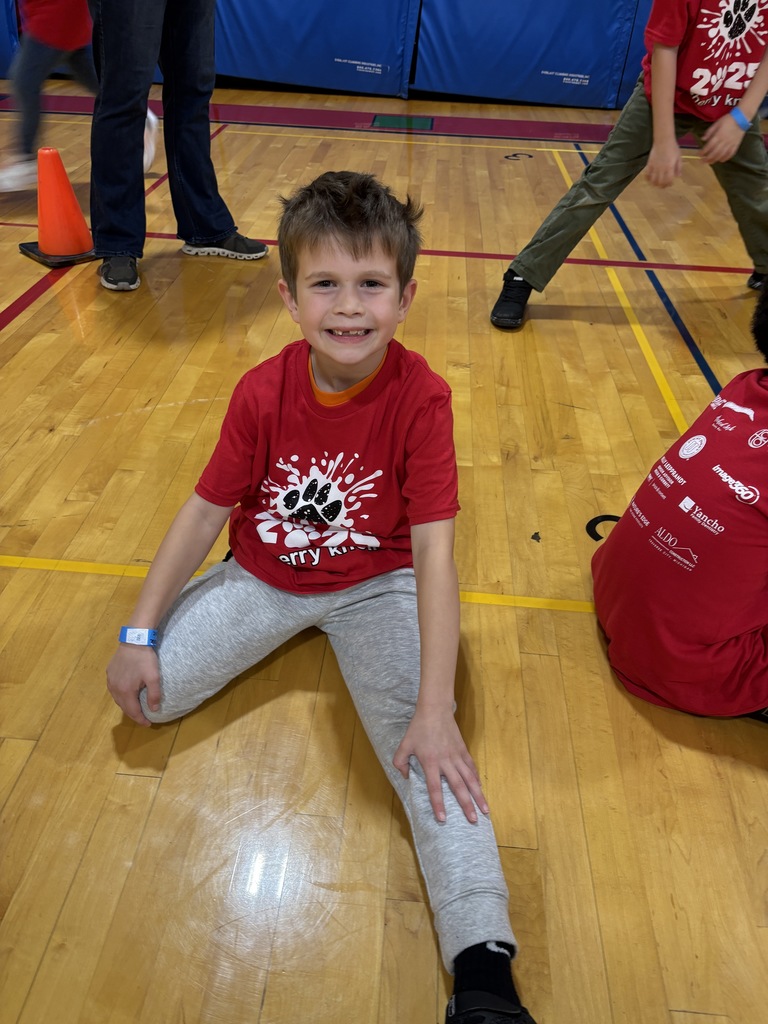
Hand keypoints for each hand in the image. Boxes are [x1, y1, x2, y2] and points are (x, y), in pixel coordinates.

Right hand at [106, 645, 161, 725]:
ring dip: (126, 705)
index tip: (148, 724)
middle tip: (143, 717)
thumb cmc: (145, 659)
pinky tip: (127, 693)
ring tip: (135, 707)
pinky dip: (121, 695)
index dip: (140, 719)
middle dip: (133, 714)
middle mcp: (115, 689)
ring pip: (117, 699)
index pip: (133, 711)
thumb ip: (154, 695)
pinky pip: (114, 689)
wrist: (134, 640)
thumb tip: (153, 710)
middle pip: (124, 707)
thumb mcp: (154, 677)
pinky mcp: (109, 673)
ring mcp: (110, 680)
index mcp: (126, 691)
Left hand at [393, 706, 488, 823]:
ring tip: (485, 810)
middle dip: (466, 805)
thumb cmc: (418, 728)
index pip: (434, 788)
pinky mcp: (463, 750)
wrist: (435, 710)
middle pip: (458, 787)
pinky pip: (471, 767)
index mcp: (430, 762)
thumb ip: (400, 762)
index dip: (438, 804)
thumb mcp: (404, 744)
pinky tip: (480, 789)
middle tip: (473, 820)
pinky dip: (476, 779)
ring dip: (478, 795)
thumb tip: (406, 777)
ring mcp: (457, 756)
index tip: (443, 819)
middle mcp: (446, 762)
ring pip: (470, 779)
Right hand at [646, 140, 682, 187]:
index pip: (668, 180)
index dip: (669, 184)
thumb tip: (678, 176)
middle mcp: (661, 169)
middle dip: (662, 186)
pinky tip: (650, 179)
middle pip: (660, 182)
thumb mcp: (679, 157)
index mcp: (670, 167)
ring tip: (656, 183)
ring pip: (653, 180)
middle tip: (664, 185)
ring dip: (655, 184)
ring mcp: (654, 167)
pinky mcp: (649, 164)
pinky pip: (647, 174)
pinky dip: (648, 179)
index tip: (670, 184)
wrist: (663, 140)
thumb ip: (679, 167)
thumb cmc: (673, 148)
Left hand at [700, 114, 745, 163]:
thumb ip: (709, 132)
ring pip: (721, 155)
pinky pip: (730, 154)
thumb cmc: (727, 120)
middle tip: (702, 161)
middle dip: (707, 158)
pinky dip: (725, 158)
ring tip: (710, 162)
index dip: (703, 152)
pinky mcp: (736, 145)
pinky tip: (721, 160)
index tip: (699, 154)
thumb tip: (702, 139)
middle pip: (714, 153)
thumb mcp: (717, 123)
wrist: (741, 118)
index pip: (709, 146)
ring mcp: (730, 144)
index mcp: (718, 136)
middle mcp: (724, 142)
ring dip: (715, 160)